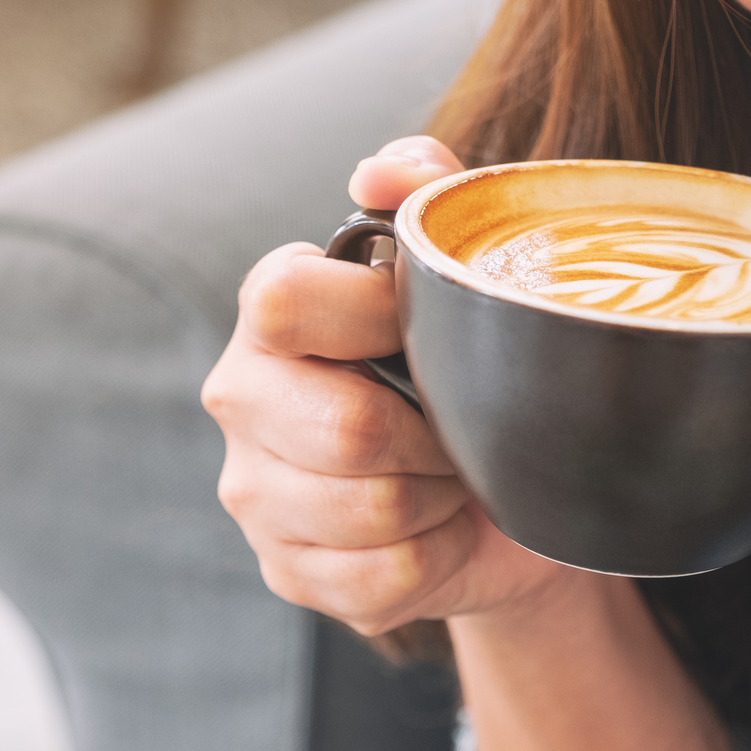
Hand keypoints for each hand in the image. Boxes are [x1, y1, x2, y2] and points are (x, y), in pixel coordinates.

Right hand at [201, 136, 571, 634]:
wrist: (507, 500)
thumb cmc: (474, 371)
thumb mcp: (466, 267)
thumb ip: (430, 190)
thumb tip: (380, 171)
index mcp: (273, 312)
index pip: (287, 301)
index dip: (378, 319)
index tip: (430, 333)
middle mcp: (242, 399)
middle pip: (346, 429)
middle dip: (433, 435)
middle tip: (458, 429)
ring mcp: (256, 495)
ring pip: (372, 511)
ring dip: (439, 498)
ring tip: (448, 477)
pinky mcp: (288, 572)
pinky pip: (383, 579)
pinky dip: (435, 559)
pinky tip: (436, 533)